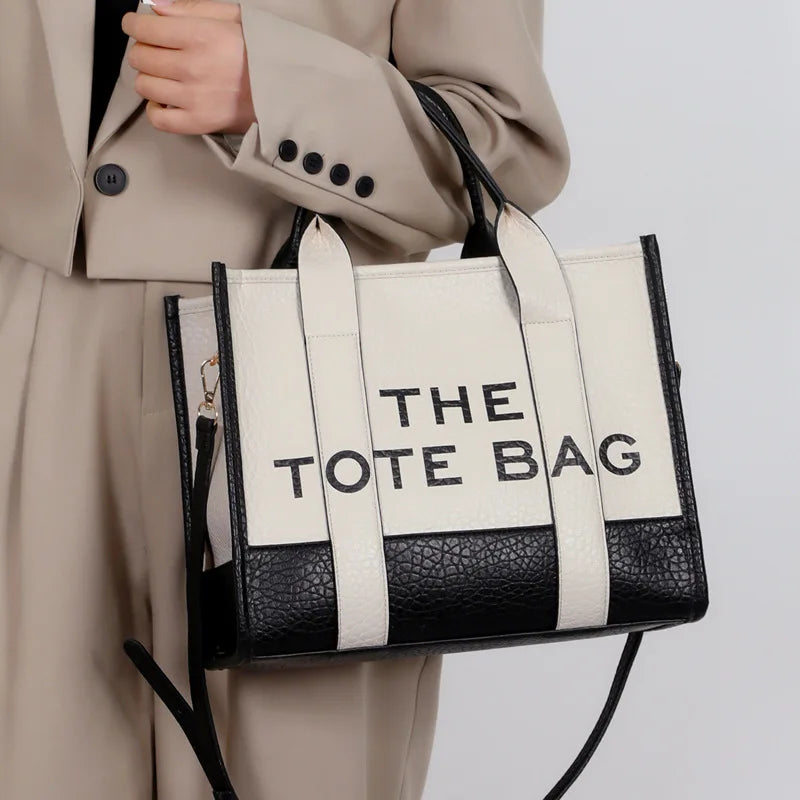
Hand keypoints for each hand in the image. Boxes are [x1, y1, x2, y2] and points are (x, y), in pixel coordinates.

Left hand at [121, 0, 256, 135]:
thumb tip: (156, 6)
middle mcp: (193, 67)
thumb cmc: (259, 55)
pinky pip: (158, 118)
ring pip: (145, 86)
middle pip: (141, 57)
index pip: (145, 29)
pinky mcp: (198, 123)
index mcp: (201, 36)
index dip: (134, 25)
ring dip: (148, 78)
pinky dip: (155, 109)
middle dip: (143, 51)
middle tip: (157, 52)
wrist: (284, 92)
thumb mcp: (232, 17)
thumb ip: (191, 8)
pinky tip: (164, 100)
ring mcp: (194, 98)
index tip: (135, 26)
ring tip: (164, 76)